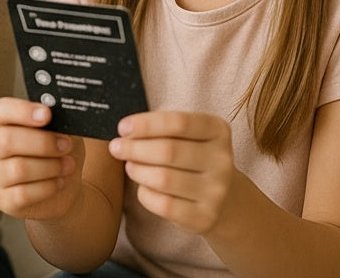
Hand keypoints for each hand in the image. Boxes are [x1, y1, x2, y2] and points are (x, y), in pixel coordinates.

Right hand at [0, 97, 85, 219]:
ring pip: (17, 169)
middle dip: (42, 143)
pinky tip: (59, 183)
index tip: (47, 114)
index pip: (1, 110)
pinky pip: (21, 194)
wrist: (66, 187)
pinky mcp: (3, 200)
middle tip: (66, 146)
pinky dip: (47, 187)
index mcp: (5, 124)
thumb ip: (59, 120)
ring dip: (50, 167)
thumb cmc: (61, 153)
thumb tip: (61, 112)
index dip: (22, 111)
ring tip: (68, 165)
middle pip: (6, 140)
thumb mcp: (64, 131)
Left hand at [108, 110, 234, 233]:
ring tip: (130, 166)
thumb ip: (160, 129)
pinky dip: (145, 194)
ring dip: (138, 170)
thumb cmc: (191, 158)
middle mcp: (222, 160)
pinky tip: (143, 187)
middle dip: (134, 148)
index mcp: (217, 131)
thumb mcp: (186, 136)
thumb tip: (125, 133)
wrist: (223, 198)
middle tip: (116, 147)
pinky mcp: (206, 217)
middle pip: (168, 151)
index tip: (122, 128)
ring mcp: (217, 191)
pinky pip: (164, 205)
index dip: (146, 124)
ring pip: (164, 179)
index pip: (179, 122)